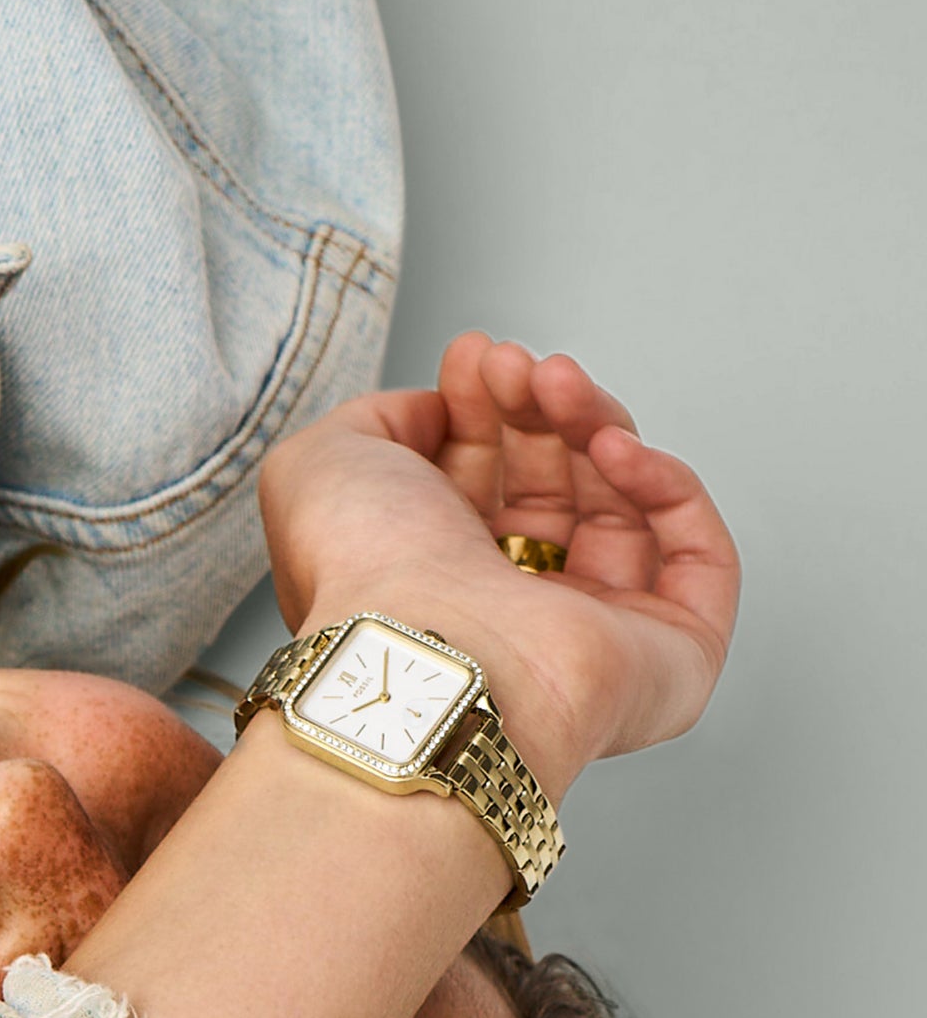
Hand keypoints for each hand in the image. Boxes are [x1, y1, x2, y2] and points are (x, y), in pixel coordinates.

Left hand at [258, 332, 739, 793]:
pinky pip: (697, 557)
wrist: (419, 649)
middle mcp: (507, 619)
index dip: (482, 412)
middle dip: (533, 409)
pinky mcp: (669, 661)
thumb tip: (438, 408)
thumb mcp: (320, 464)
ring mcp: (591, 641)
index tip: (473, 356)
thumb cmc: (359, 576)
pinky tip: (609, 444)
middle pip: (549, 491)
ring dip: (589, 423)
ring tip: (550, 381)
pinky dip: (663, 483)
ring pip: (619, 508)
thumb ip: (376, 421)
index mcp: (431, 591)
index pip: (479, 490)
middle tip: (513, 364)